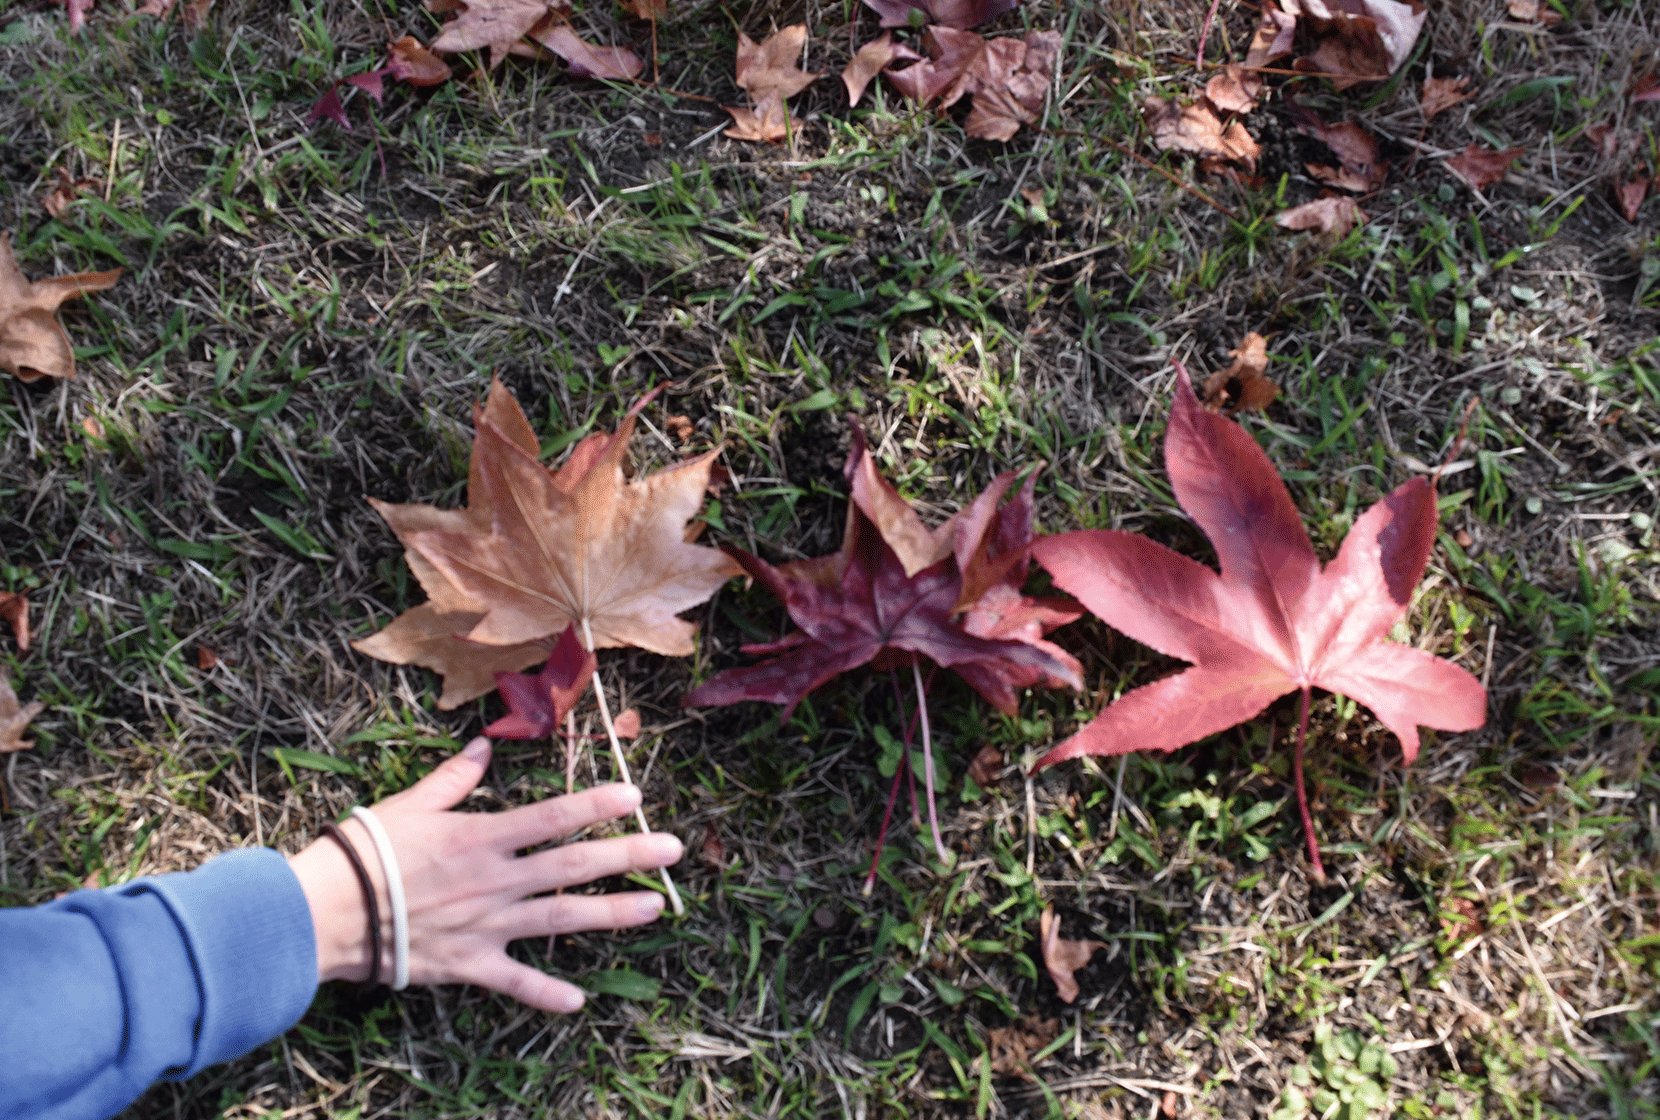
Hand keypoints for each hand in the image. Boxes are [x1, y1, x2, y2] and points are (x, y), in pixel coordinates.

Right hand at [287, 736, 681, 1011]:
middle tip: (673, 849)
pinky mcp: (471, 964)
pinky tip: (580, 1000)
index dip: (597, 803)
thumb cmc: (364, 853)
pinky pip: (516, 982)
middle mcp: (496, 879)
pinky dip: (547, 994)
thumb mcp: (410, 804)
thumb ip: (453, 778)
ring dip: (613, 913)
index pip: (554, 815)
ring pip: (563, 918)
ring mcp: (488, 924)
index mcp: (483, 836)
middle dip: (628, 855)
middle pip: (575, 865)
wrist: (326, 914)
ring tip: (655, 907)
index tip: (635, 795)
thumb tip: (484, 747)